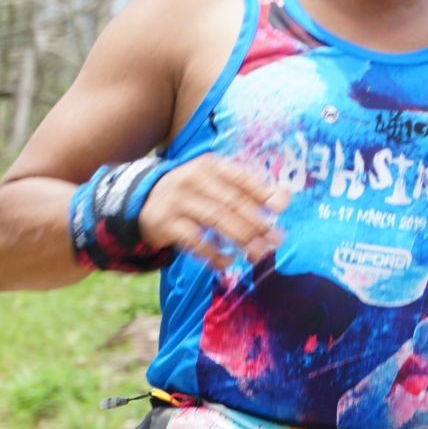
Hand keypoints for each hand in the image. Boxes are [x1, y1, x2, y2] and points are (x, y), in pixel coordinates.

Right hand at [139, 154, 289, 270]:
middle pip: (232, 202)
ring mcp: (179, 201)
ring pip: (216, 219)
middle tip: (276, 240)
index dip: (263, 192)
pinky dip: (213, 253)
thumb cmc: (192, 194)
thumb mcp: (214, 183)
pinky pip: (194, 240)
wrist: (144, 202)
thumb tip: (283, 199)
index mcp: (211, 166)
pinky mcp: (167, 223)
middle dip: (257, 222)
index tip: (281, 208)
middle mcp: (194, 179)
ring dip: (241, 239)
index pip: (241, 178)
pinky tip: (227, 262)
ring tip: (258, 254)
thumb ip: (245, 190)